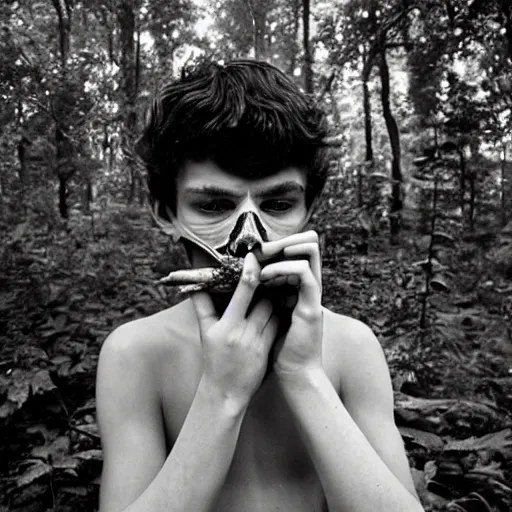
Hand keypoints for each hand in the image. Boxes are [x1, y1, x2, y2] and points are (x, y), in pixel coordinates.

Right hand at [191, 252, 278, 407]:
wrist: (225, 392)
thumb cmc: (214, 358)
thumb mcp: (205, 332)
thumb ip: (201, 306)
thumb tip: (194, 286)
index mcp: (227, 324)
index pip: (245, 289)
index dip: (252, 270)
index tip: (255, 256)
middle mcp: (244, 332)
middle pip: (265, 298)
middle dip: (268, 286)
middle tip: (271, 273)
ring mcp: (258, 342)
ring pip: (275, 311)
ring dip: (276, 300)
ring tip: (277, 289)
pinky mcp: (269, 350)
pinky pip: (278, 326)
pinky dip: (280, 315)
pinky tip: (281, 309)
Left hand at [257, 230, 323, 377]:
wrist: (296, 374)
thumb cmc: (280, 348)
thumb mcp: (270, 315)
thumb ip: (266, 297)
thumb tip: (245, 283)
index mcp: (301, 289)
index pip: (300, 254)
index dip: (284, 244)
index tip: (258, 247)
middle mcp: (310, 289)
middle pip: (309, 247)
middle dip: (286, 239)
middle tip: (261, 245)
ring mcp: (314, 296)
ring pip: (311, 254)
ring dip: (286, 248)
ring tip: (262, 254)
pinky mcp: (313, 307)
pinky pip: (304, 274)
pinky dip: (285, 268)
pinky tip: (265, 273)